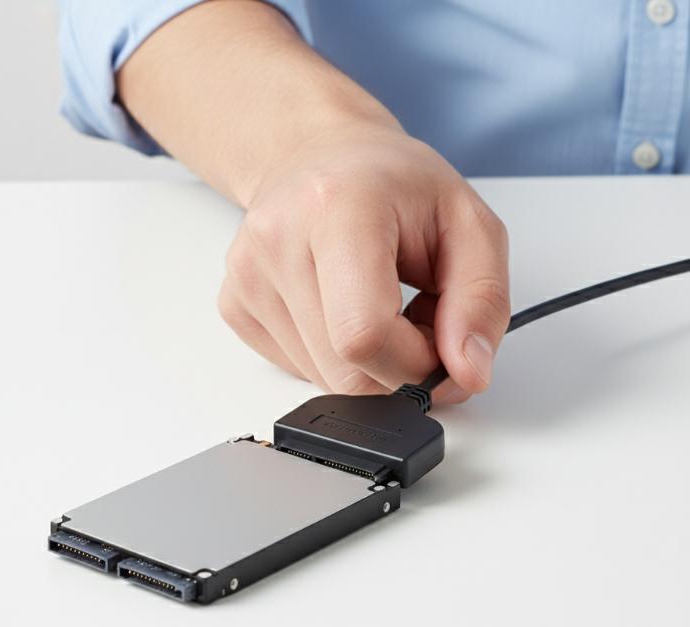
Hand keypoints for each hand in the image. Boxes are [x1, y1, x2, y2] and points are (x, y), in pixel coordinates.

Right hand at [217, 122, 509, 401]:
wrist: (317, 156)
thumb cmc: (392, 184)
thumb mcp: (469, 224)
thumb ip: (481, 303)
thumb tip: (467, 374)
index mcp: (337, 208)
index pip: (365, 335)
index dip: (414, 364)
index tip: (440, 345)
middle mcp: (278, 241)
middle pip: (344, 371)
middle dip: (397, 367)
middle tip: (414, 319)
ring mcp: (248, 278)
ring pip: (323, 379)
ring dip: (367, 362)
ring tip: (377, 305)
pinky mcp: (234, 306)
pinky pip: (299, 370)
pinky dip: (334, 357)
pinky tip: (341, 311)